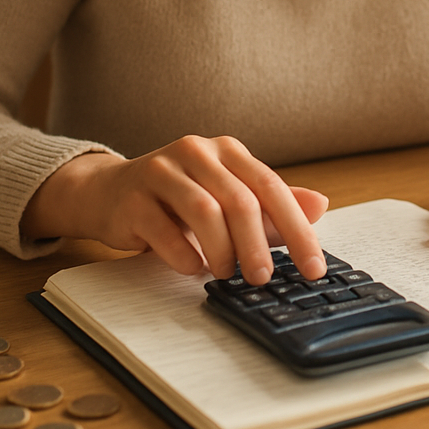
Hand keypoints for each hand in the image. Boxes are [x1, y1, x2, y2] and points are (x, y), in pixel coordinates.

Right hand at [21, 135, 328, 284]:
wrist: (108, 192)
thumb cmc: (176, 198)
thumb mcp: (227, 196)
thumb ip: (271, 205)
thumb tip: (320, 205)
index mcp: (227, 150)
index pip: (271, 187)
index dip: (297, 229)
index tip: (314, 267)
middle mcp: (196, 152)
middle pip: (239, 200)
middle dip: (257, 245)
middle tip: (263, 278)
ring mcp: (162, 171)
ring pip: (204, 212)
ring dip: (222, 251)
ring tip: (227, 273)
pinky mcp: (133, 198)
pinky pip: (165, 231)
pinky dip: (185, 256)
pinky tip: (194, 268)